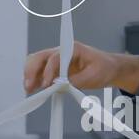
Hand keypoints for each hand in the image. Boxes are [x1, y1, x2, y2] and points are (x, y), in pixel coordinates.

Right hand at [23, 41, 138, 93]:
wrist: (109, 69)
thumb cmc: (104, 68)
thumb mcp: (94, 75)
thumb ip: (77, 81)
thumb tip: (59, 86)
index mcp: (72, 48)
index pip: (55, 57)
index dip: (48, 70)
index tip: (46, 84)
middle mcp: (62, 52)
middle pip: (40, 57)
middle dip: (32, 71)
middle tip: (29, 86)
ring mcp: (57, 60)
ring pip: (37, 63)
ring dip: (31, 75)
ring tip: (29, 89)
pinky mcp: (56, 69)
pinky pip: (41, 72)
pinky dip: (35, 80)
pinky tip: (33, 89)